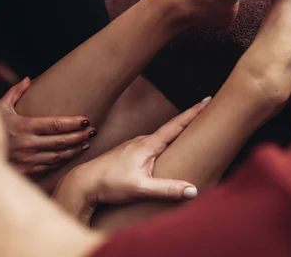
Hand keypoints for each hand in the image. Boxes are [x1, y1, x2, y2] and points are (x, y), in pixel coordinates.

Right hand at [0, 77, 96, 174]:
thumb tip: (27, 79)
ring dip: (75, 149)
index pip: (55, 125)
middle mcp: (28, 144)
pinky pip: (50, 166)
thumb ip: (15, 93)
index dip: (73, 123)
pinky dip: (63, 160)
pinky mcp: (27, 171)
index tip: (86, 120)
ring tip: (87, 141)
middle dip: (80, 135)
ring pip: (59, 155)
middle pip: (62, 141)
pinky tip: (71, 154)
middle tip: (93, 130)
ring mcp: (28, 160)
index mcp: (24, 127)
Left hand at [53, 98, 210, 223]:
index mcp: (148, 144)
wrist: (83, 184)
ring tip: (193, 129)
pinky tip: (166, 149)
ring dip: (178, 131)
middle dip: (190, 119)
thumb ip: (168, 189)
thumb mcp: (141, 188)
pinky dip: (165, 142)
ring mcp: (135, 146)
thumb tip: (194, 190)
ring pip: (162, 137)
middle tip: (208, 109)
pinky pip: (153, 144)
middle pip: (172, 127)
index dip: (194, 112)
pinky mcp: (130, 154)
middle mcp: (142, 141)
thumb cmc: (109, 184)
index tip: (208, 99)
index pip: (177, 124)